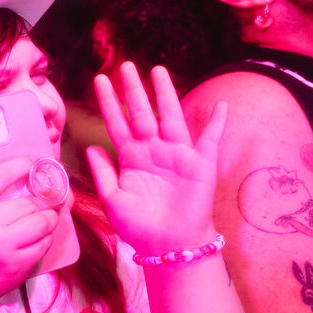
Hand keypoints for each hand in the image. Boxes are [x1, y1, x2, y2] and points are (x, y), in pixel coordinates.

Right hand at [0, 151, 58, 308]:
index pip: (0, 175)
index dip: (23, 165)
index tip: (32, 163)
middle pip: (29, 200)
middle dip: (42, 195)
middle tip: (45, 191)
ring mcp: (2, 246)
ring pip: (43, 220)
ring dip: (49, 215)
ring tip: (44, 212)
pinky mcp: (17, 264)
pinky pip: (45, 242)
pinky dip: (46, 236)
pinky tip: (36, 234)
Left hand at [85, 63, 225, 257]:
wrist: (167, 246)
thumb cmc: (139, 226)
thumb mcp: (113, 199)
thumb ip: (103, 172)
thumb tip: (90, 146)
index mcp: (131, 158)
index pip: (117, 123)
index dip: (110, 103)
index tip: (100, 80)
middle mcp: (153, 151)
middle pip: (142, 113)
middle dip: (134, 90)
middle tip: (126, 66)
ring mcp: (177, 155)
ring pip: (171, 117)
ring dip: (165, 94)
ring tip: (158, 71)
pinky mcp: (200, 165)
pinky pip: (210, 140)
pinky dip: (217, 123)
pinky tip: (221, 106)